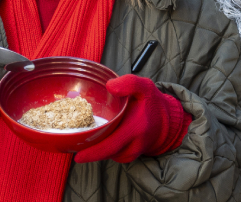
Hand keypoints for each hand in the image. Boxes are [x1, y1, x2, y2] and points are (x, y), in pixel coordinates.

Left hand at [74, 75, 189, 163]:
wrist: (166, 120)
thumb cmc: (152, 102)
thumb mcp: (145, 86)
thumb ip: (129, 83)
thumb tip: (110, 86)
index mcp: (136, 126)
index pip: (112, 144)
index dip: (94, 152)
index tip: (77, 156)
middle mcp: (135, 143)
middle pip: (107, 153)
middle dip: (89, 154)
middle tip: (74, 150)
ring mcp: (133, 152)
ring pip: (109, 154)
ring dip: (97, 148)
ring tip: (87, 137)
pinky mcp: (130, 155)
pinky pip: (113, 154)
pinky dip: (105, 148)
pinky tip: (100, 138)